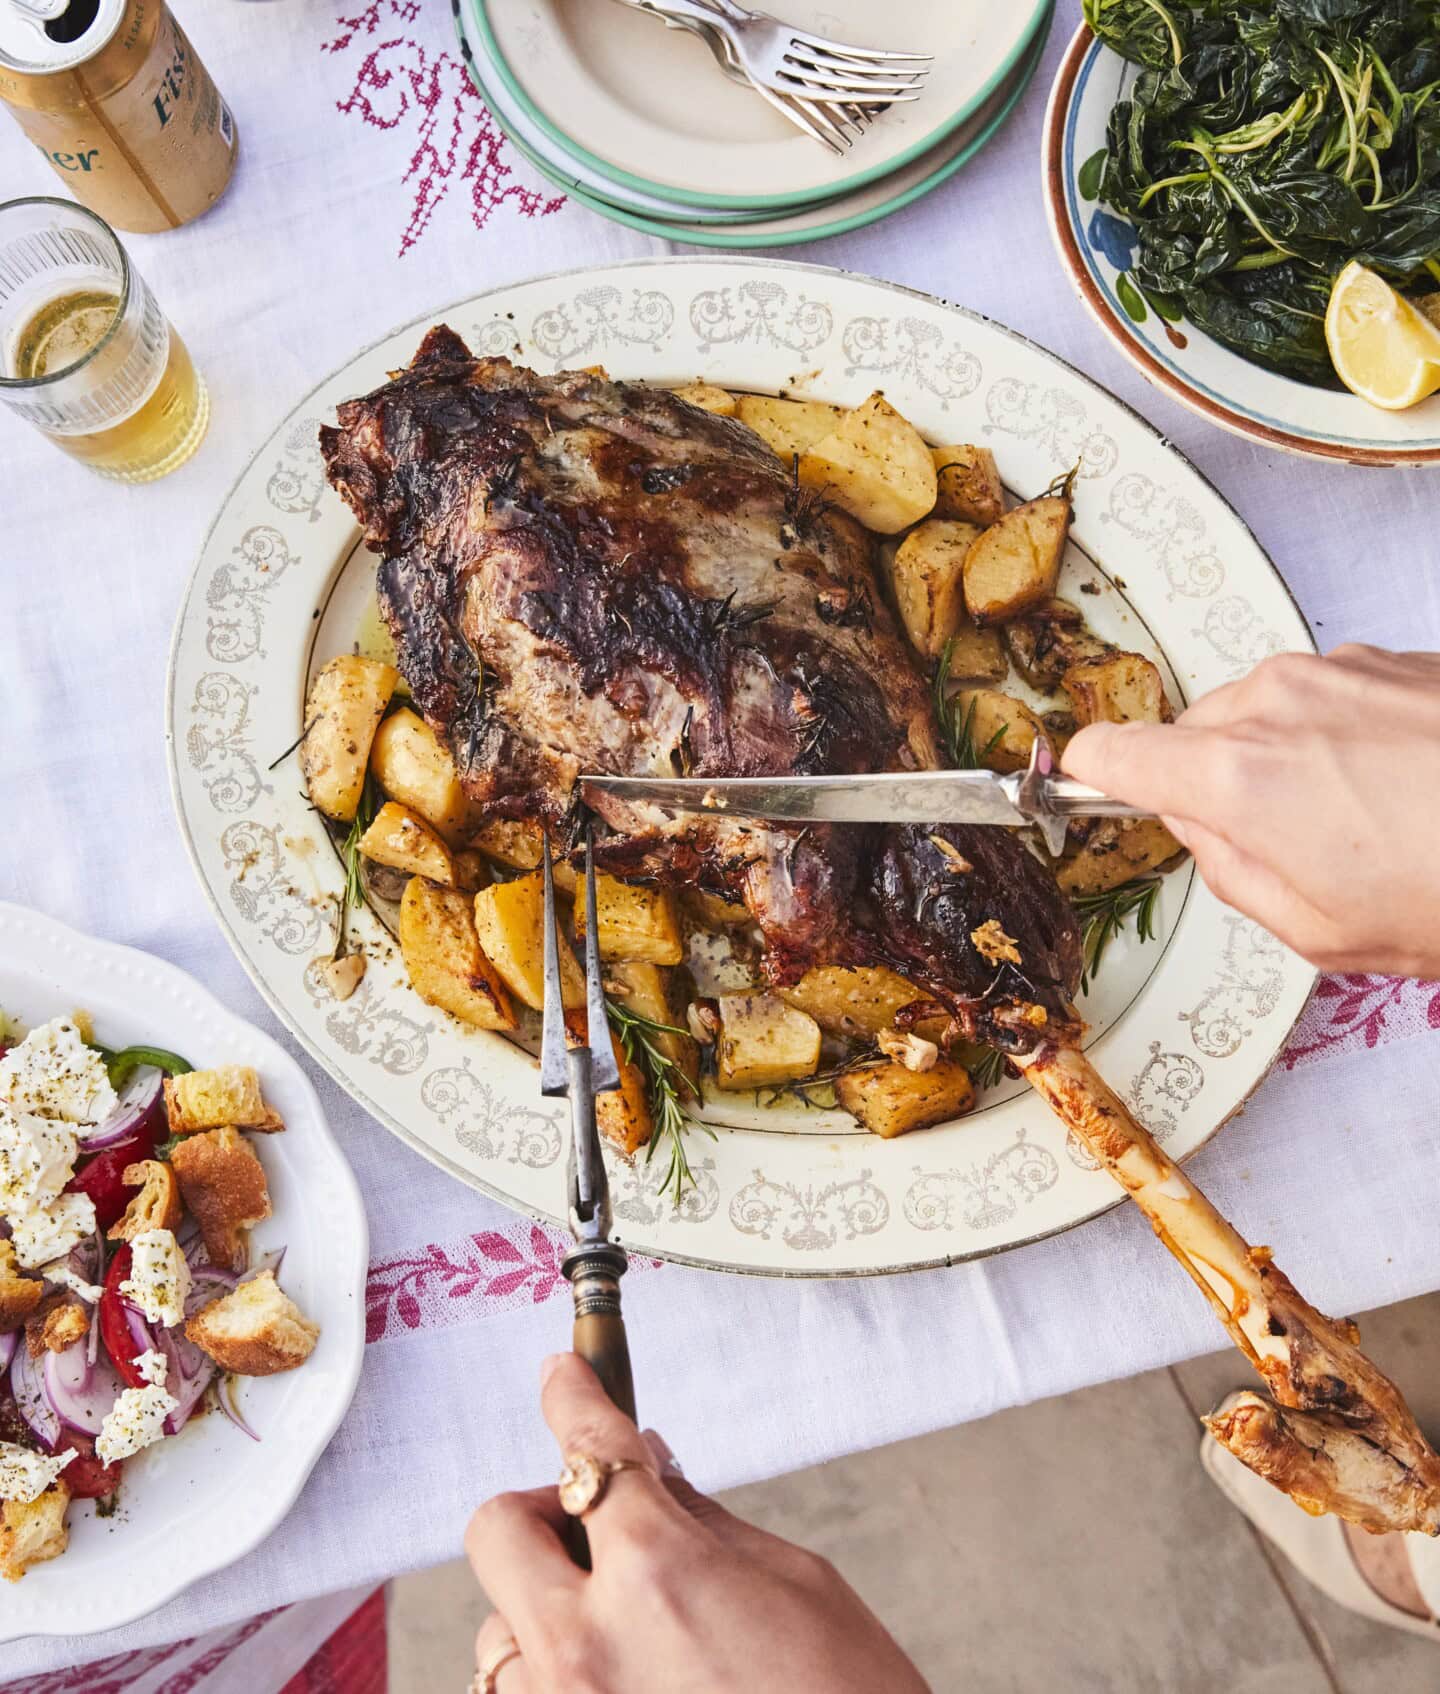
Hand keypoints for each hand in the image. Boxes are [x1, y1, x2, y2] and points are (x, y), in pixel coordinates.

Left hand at [465, 1354, 930, 1693]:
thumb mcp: (792, 1583)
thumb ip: (701, 1520)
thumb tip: (651, 1467)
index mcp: (657, 1575)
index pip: (592, 1448)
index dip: (575, 1394)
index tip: (565, 1375)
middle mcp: (585, 1647)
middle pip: (498, 1528)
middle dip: (541, 1505)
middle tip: (596, 1518)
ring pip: (501, 1625)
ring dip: (549, 1608)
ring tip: (622, 1628)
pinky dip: (554, 1674)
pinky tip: (617, 1678)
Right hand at [1062, 645, 1439, 976]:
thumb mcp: (1319, 931)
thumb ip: (1229, 872)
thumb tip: (1199, 828)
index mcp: (1237, 777)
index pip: (1110, 752)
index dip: (1092, 779)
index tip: (1094, 793)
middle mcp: (1275, 701)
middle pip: (1192, 734)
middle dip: (1215, 784)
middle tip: (1284, 846)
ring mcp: (1339, 668)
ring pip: (1263, 712)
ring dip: (1284, 758)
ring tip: (1365, 820)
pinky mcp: (1395, 655)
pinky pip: (1329, 694)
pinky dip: (1343, 735)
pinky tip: (1406, 787)